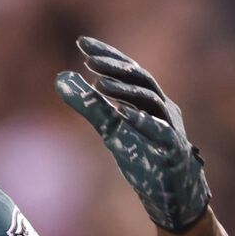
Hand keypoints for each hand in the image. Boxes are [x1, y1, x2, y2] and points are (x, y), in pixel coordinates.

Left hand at [55, 36, 210, 232]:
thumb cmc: (144, 155)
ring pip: (151, 100)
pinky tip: (123, 113)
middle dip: (115, 66)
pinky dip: (143, 121)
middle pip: (140, 78)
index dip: (108, 54)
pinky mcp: (173, 149)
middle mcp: (163, 107)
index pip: (129, 69)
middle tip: (88, 58)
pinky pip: (161, 131)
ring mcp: (171, 126)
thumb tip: (60, 78)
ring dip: (126, 90)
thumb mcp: (111, 128)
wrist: (171, 193)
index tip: (82, 41)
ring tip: (100, 82)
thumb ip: (90, 104)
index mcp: (149, 98)